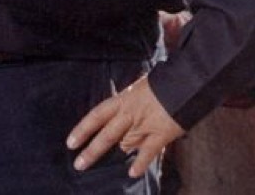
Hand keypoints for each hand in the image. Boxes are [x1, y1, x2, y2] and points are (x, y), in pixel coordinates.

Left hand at [66, 75, 183, 178]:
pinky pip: (148, 152)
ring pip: (126, 143)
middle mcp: (129, 114)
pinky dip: (140, 163)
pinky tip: (132, 173)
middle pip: (106, 135)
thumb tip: (121, 121)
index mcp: (122, 100)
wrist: (183, 82)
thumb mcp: (137, 89)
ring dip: (122, 150)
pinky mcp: (160, 134)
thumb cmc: (161, 83)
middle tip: (79, 164)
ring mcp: (144, 124)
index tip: (70, 142)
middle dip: (91, 151)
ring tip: (119, 161)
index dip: (82, 129)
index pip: (96, 115)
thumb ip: (127, 105)